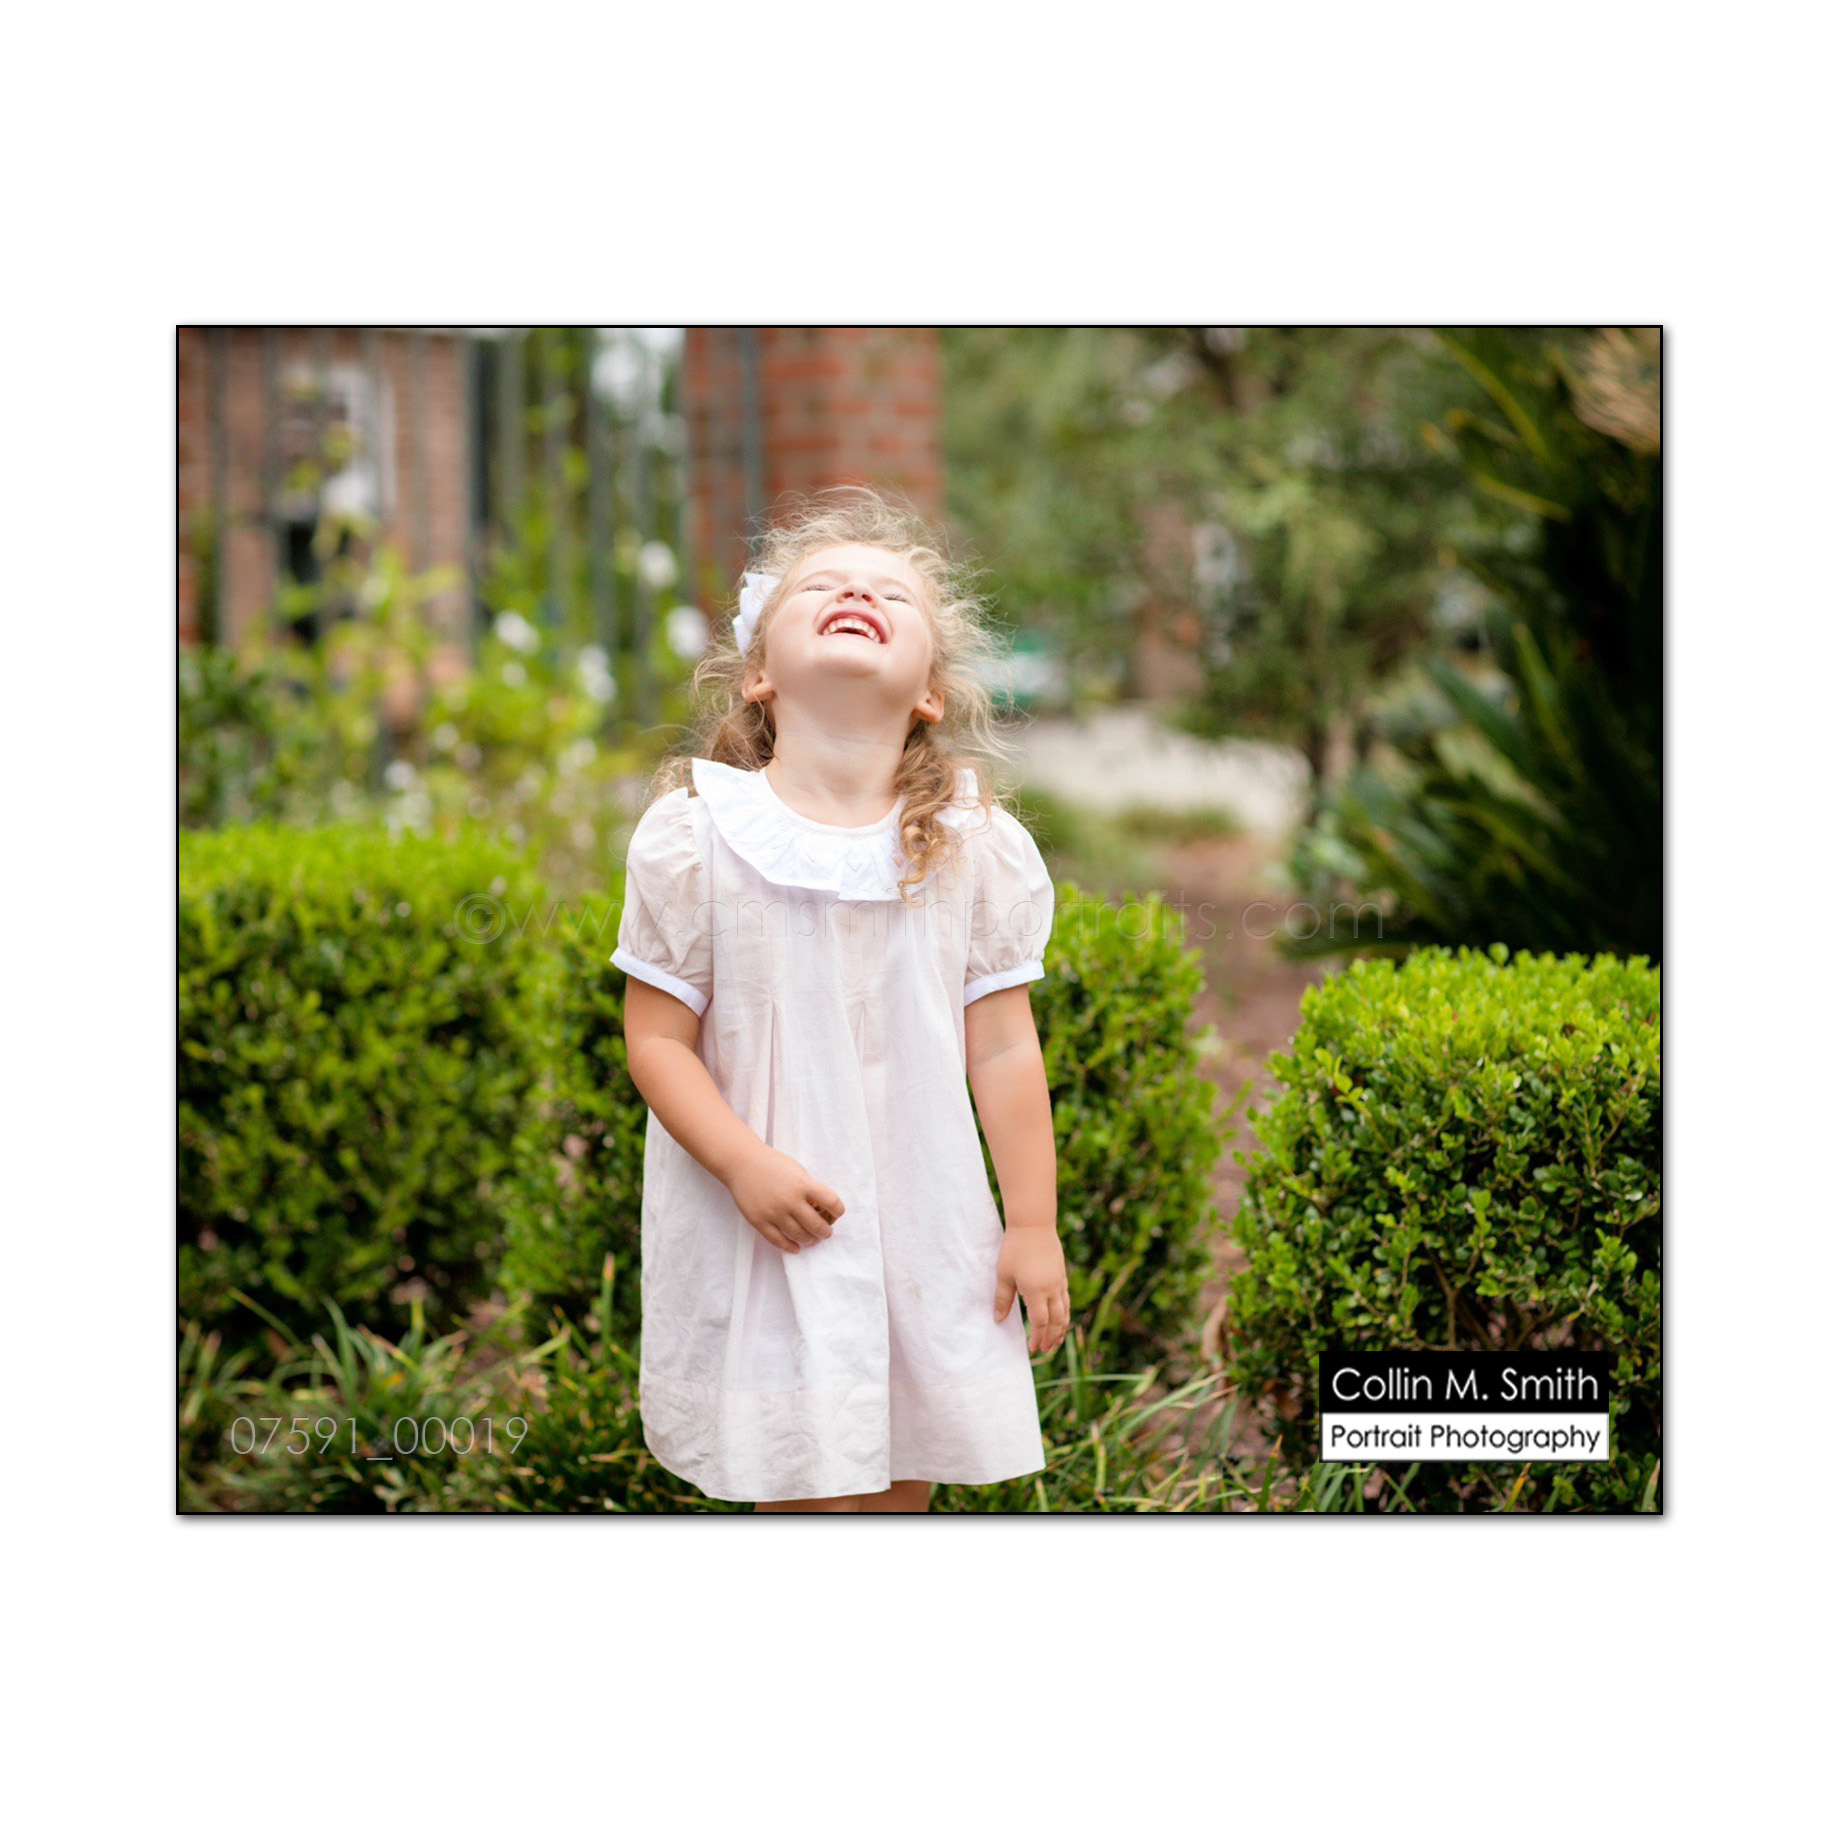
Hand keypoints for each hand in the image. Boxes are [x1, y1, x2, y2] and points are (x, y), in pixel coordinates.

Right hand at [726, 1145, 844, 1255]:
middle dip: (825, 1232)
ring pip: (800, 1236)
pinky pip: (778, 1241)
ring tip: (812, 1239)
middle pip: (817, 1225)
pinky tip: (796, 1248)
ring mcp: (774, 1212)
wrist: (742, 1163)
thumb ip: (809, 1189)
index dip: (838, 1210)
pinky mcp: (760, 1221)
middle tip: (826, 1232)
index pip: (831, 1202)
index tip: (837, 1213)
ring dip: (810, 1240)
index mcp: (803, 1184)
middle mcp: (790, 1200)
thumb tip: (821, 1210)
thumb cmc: (773, 1164)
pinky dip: (790, 1247)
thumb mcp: (797, 1170)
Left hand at [995, 1229, 1069, 1354]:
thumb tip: (998, 1320)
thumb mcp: (1004, 1275)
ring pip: (1065, 1310)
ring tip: (1058, 1340)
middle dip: (1052, 1337)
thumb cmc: (1015, 1248)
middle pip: (1056, 1320)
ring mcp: (1059, 1282)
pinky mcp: (1061, 1274)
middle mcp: (1051, 1289)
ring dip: (1061, 1327)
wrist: (1034, 1225)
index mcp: (1036, 1291)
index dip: (1037, 1337)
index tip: (1033, 1348)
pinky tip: (1061, 1316)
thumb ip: (1003, 1299)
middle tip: (1046, 1349)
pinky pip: (1066, 1299)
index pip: (1040, 1322)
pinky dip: (1065, 1312)